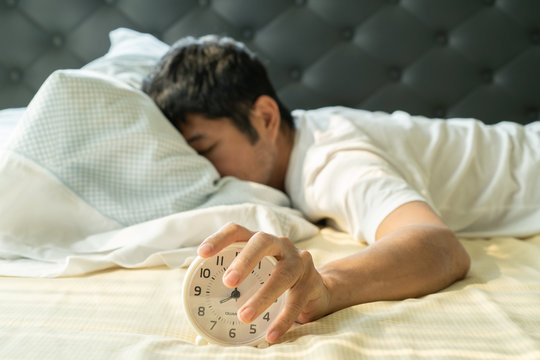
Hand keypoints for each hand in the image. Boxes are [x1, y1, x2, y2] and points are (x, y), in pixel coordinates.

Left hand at [198, 222, 331, 342]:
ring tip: (244, 315)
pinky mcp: (312, 282)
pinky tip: (271, 334)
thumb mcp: (257, 275)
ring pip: (282, 274)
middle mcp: (281, 245)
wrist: (317, 291)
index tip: (202, 253)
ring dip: (263, 296)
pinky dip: (283, 319)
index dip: (220, 239)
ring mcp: (299, 262)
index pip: (238, 231)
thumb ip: (235, 281)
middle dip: (244, 260)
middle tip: (228, 282)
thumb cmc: (276, 282)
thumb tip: (197, 301)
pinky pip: (297, 301)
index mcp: (261, 242)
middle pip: (262, 242)